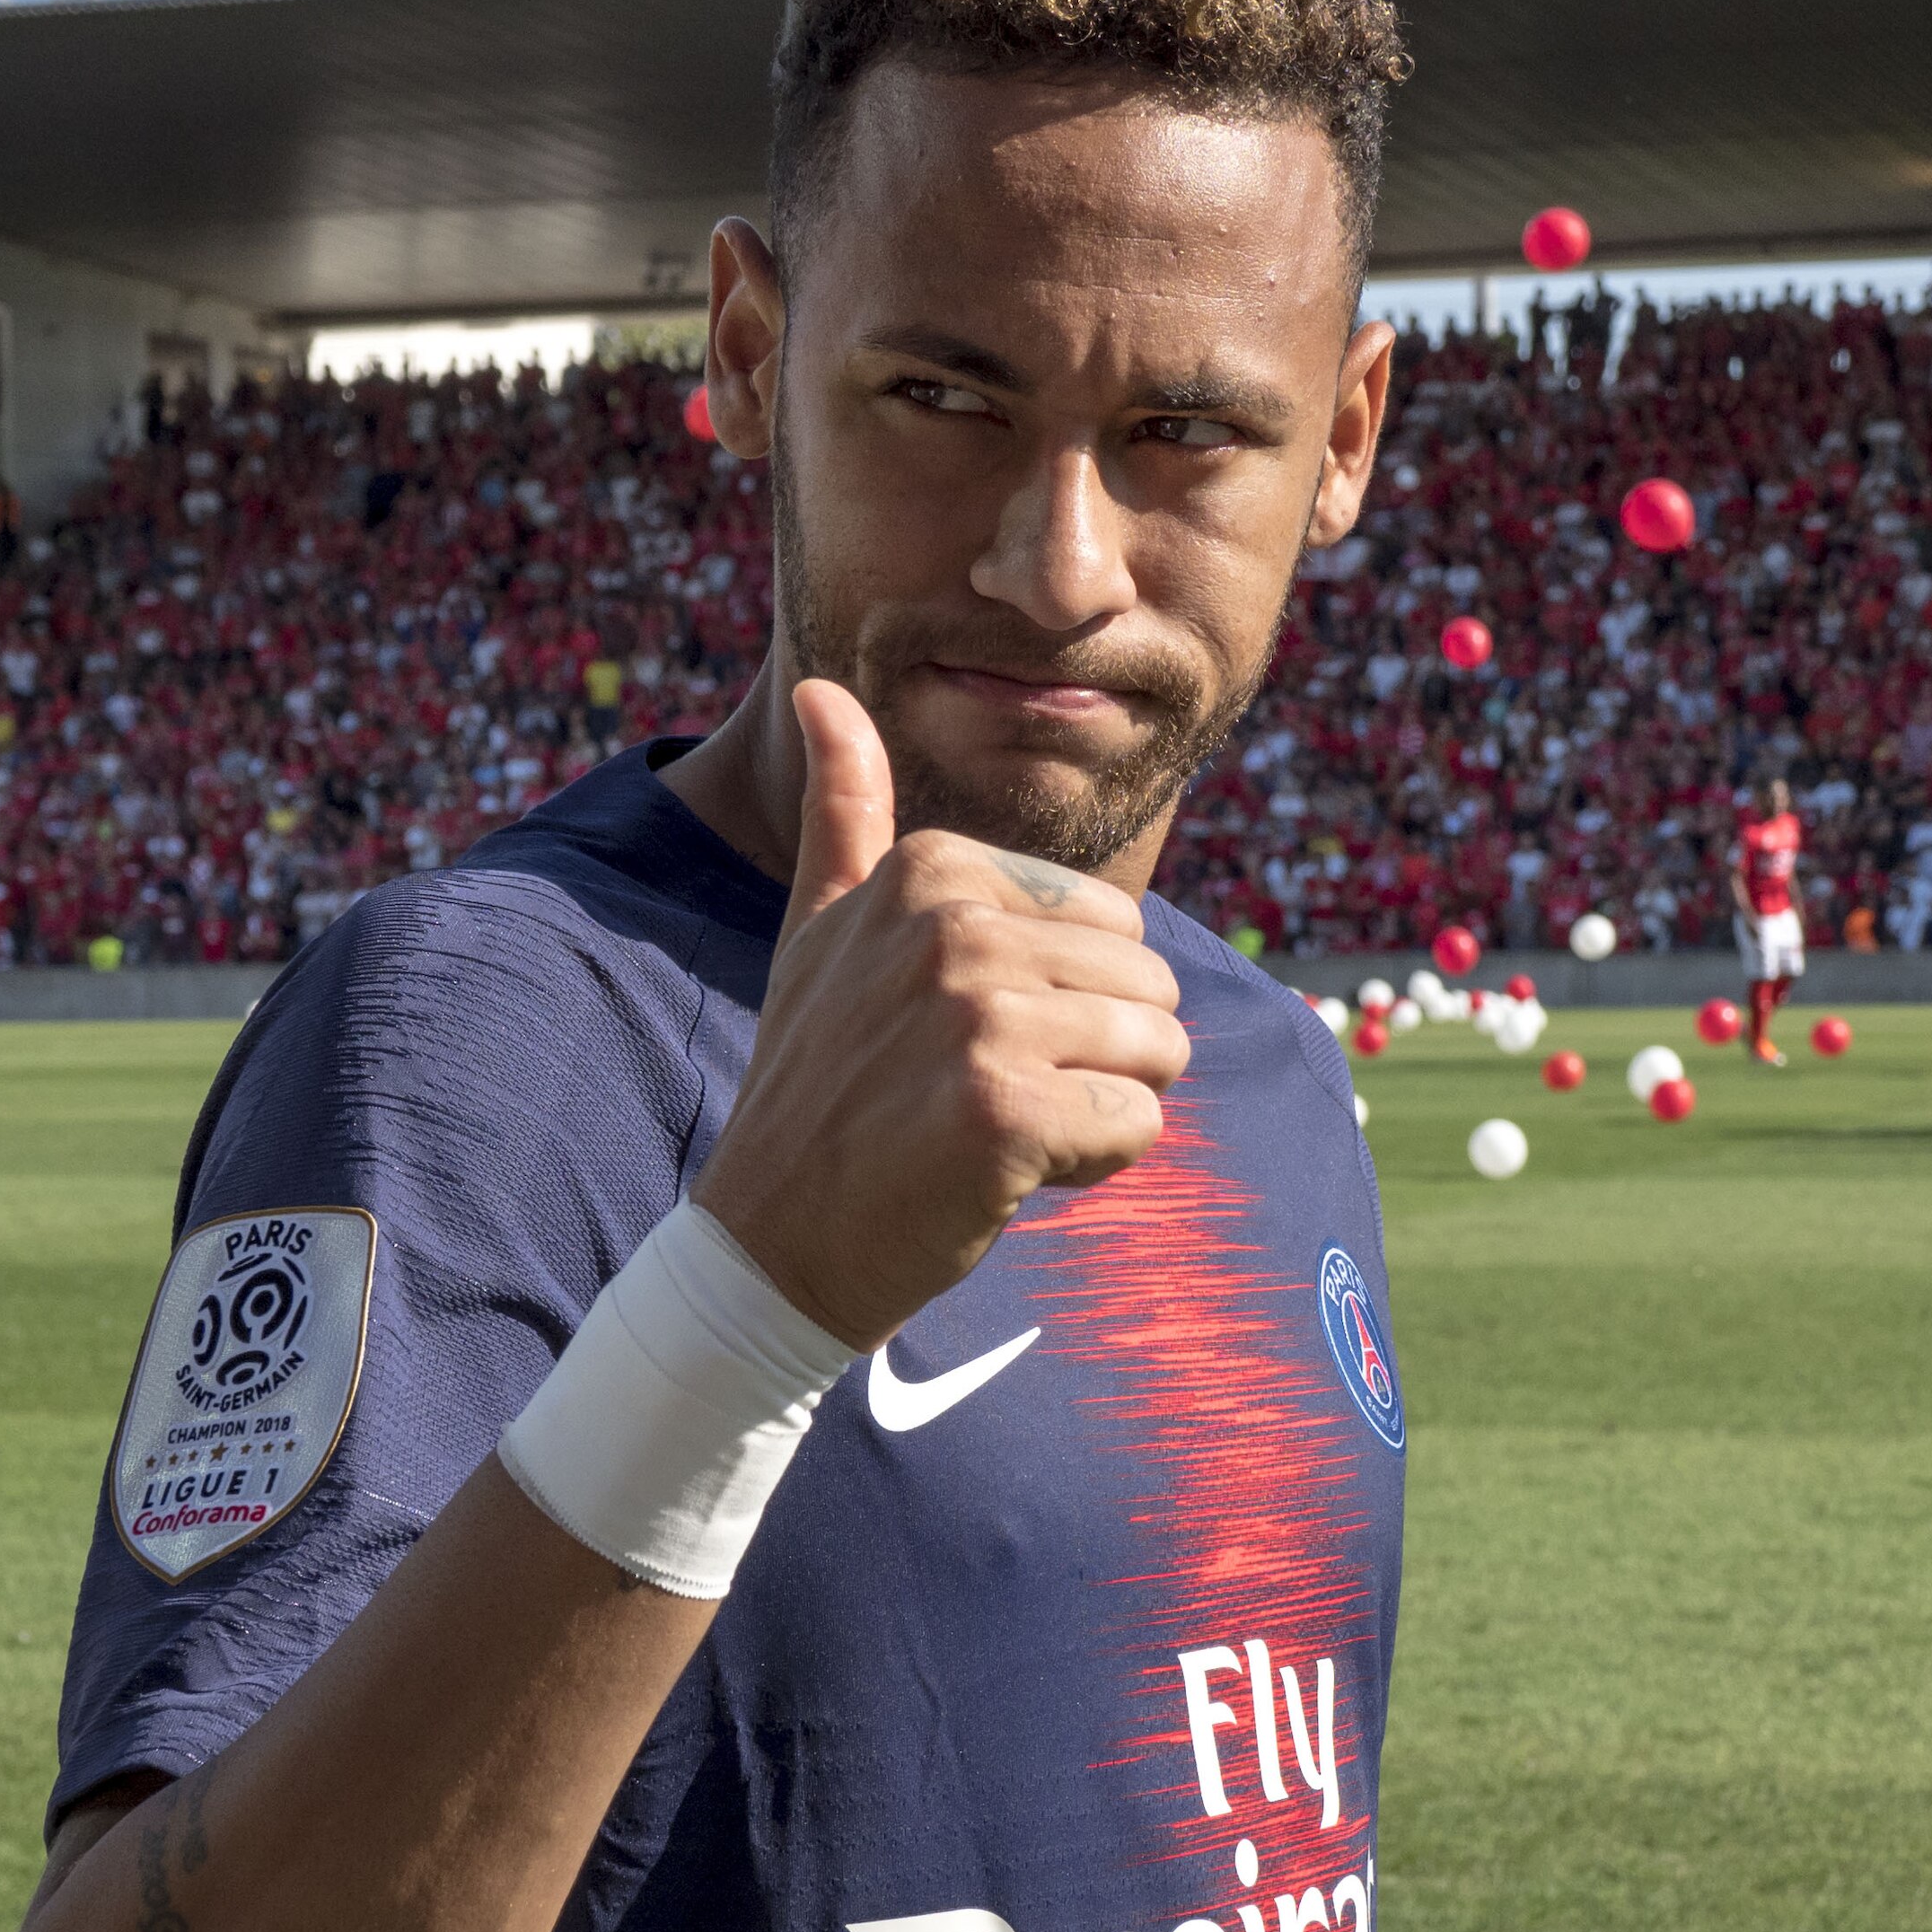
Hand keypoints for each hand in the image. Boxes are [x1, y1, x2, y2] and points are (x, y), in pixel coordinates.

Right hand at [691, 679, 1189, 1350]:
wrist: (773, 1242)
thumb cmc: (817, 1087)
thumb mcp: (817, 932)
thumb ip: (846, 814)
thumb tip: (823, 689)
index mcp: (930, 871)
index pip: (1113, 924)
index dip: (1066, 1001)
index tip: (964, 1042)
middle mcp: (955, 928)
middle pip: (1150, 984)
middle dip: (1099, 1055)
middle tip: (991, 1095)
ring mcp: (978, 1017)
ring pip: (1159, 1052)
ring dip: (1104, 1110)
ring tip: (1005, 1131)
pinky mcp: (1004, 1111)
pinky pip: (1140, 1125)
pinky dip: (1097, 1167)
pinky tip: (1012, 1176)